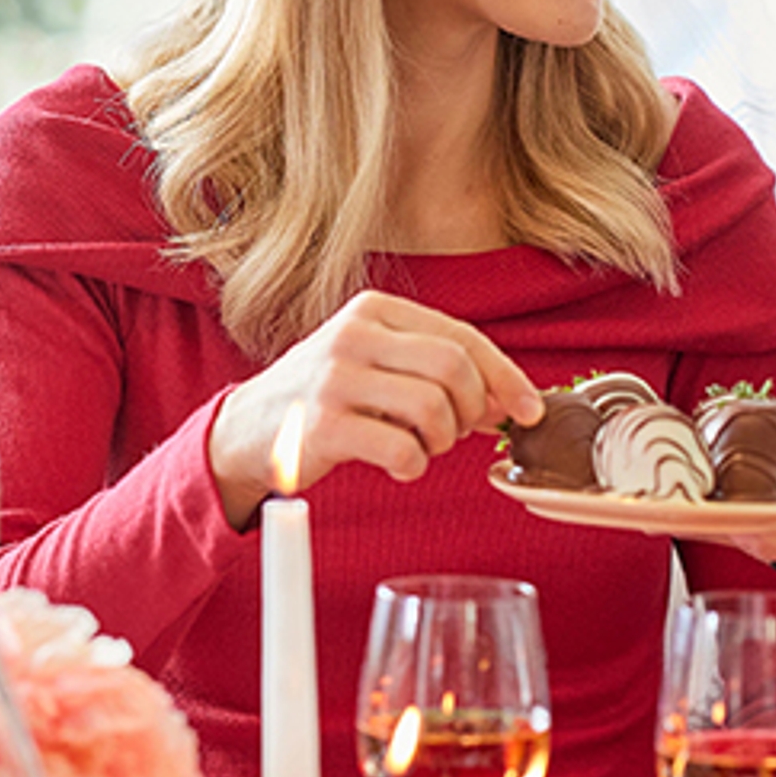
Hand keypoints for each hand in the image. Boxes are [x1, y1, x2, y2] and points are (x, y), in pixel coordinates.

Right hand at [207, 291, 542, 527]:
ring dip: (443, 441)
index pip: (462, 336)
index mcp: (374, 310)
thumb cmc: (325, 397)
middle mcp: (353, 335)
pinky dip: (415, 466)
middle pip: (454, 368)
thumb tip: (509, 399)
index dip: (506, 376)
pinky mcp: (321, 427)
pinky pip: (402, 450)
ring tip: (423, 448)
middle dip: (473, 410)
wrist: (246, 431)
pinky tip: (399, 465)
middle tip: (458, 433)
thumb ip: (437, 372)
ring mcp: (334, 379)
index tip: (529, 409)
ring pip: (433, 407)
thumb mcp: (377, 364)